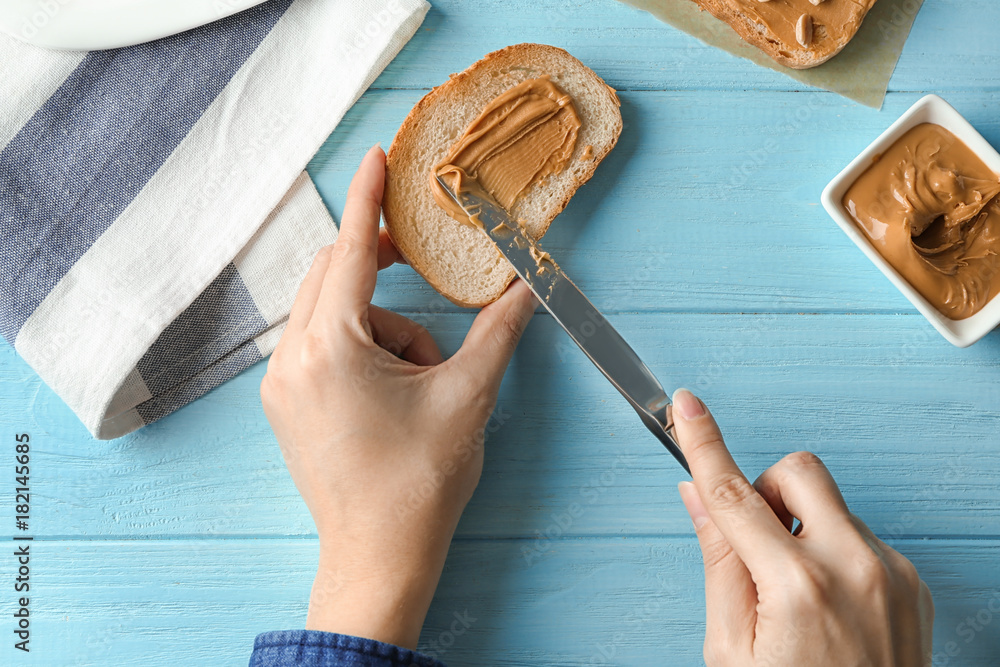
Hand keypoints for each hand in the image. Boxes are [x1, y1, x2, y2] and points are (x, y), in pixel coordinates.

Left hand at [260, 145, 536, 648]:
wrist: (379, 557)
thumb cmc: (419, 485)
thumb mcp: (468, 397)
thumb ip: (499, 331)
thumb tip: (528, 287)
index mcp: (331, 348)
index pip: (351, 250)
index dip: (368, 198)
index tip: (376, 157)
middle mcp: (293, 358)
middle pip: (334, 274)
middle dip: (382, 267)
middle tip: (421, 264)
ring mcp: (282, 383)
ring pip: (331, 311)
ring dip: (381, 321)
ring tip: (423, 374)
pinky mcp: (287, 403)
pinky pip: (321, 343)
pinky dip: (360, 344)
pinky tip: (395, 385)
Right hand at [671, 389, 933, 666]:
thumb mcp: (731, 650)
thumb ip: (718, 563)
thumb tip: (699, 499)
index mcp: (798, 587)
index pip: (735, 496)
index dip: (704, 444)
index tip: (687, 407)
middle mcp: (855, 568)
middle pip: (797, 472)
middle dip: (767, 494)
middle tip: (754, 543)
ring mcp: (892, 573)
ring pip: (830, 504)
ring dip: (801, 529)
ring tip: (793, 594)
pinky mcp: (913, 582)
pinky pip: (860, 536)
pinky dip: (833, 554)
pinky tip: (826, 605)